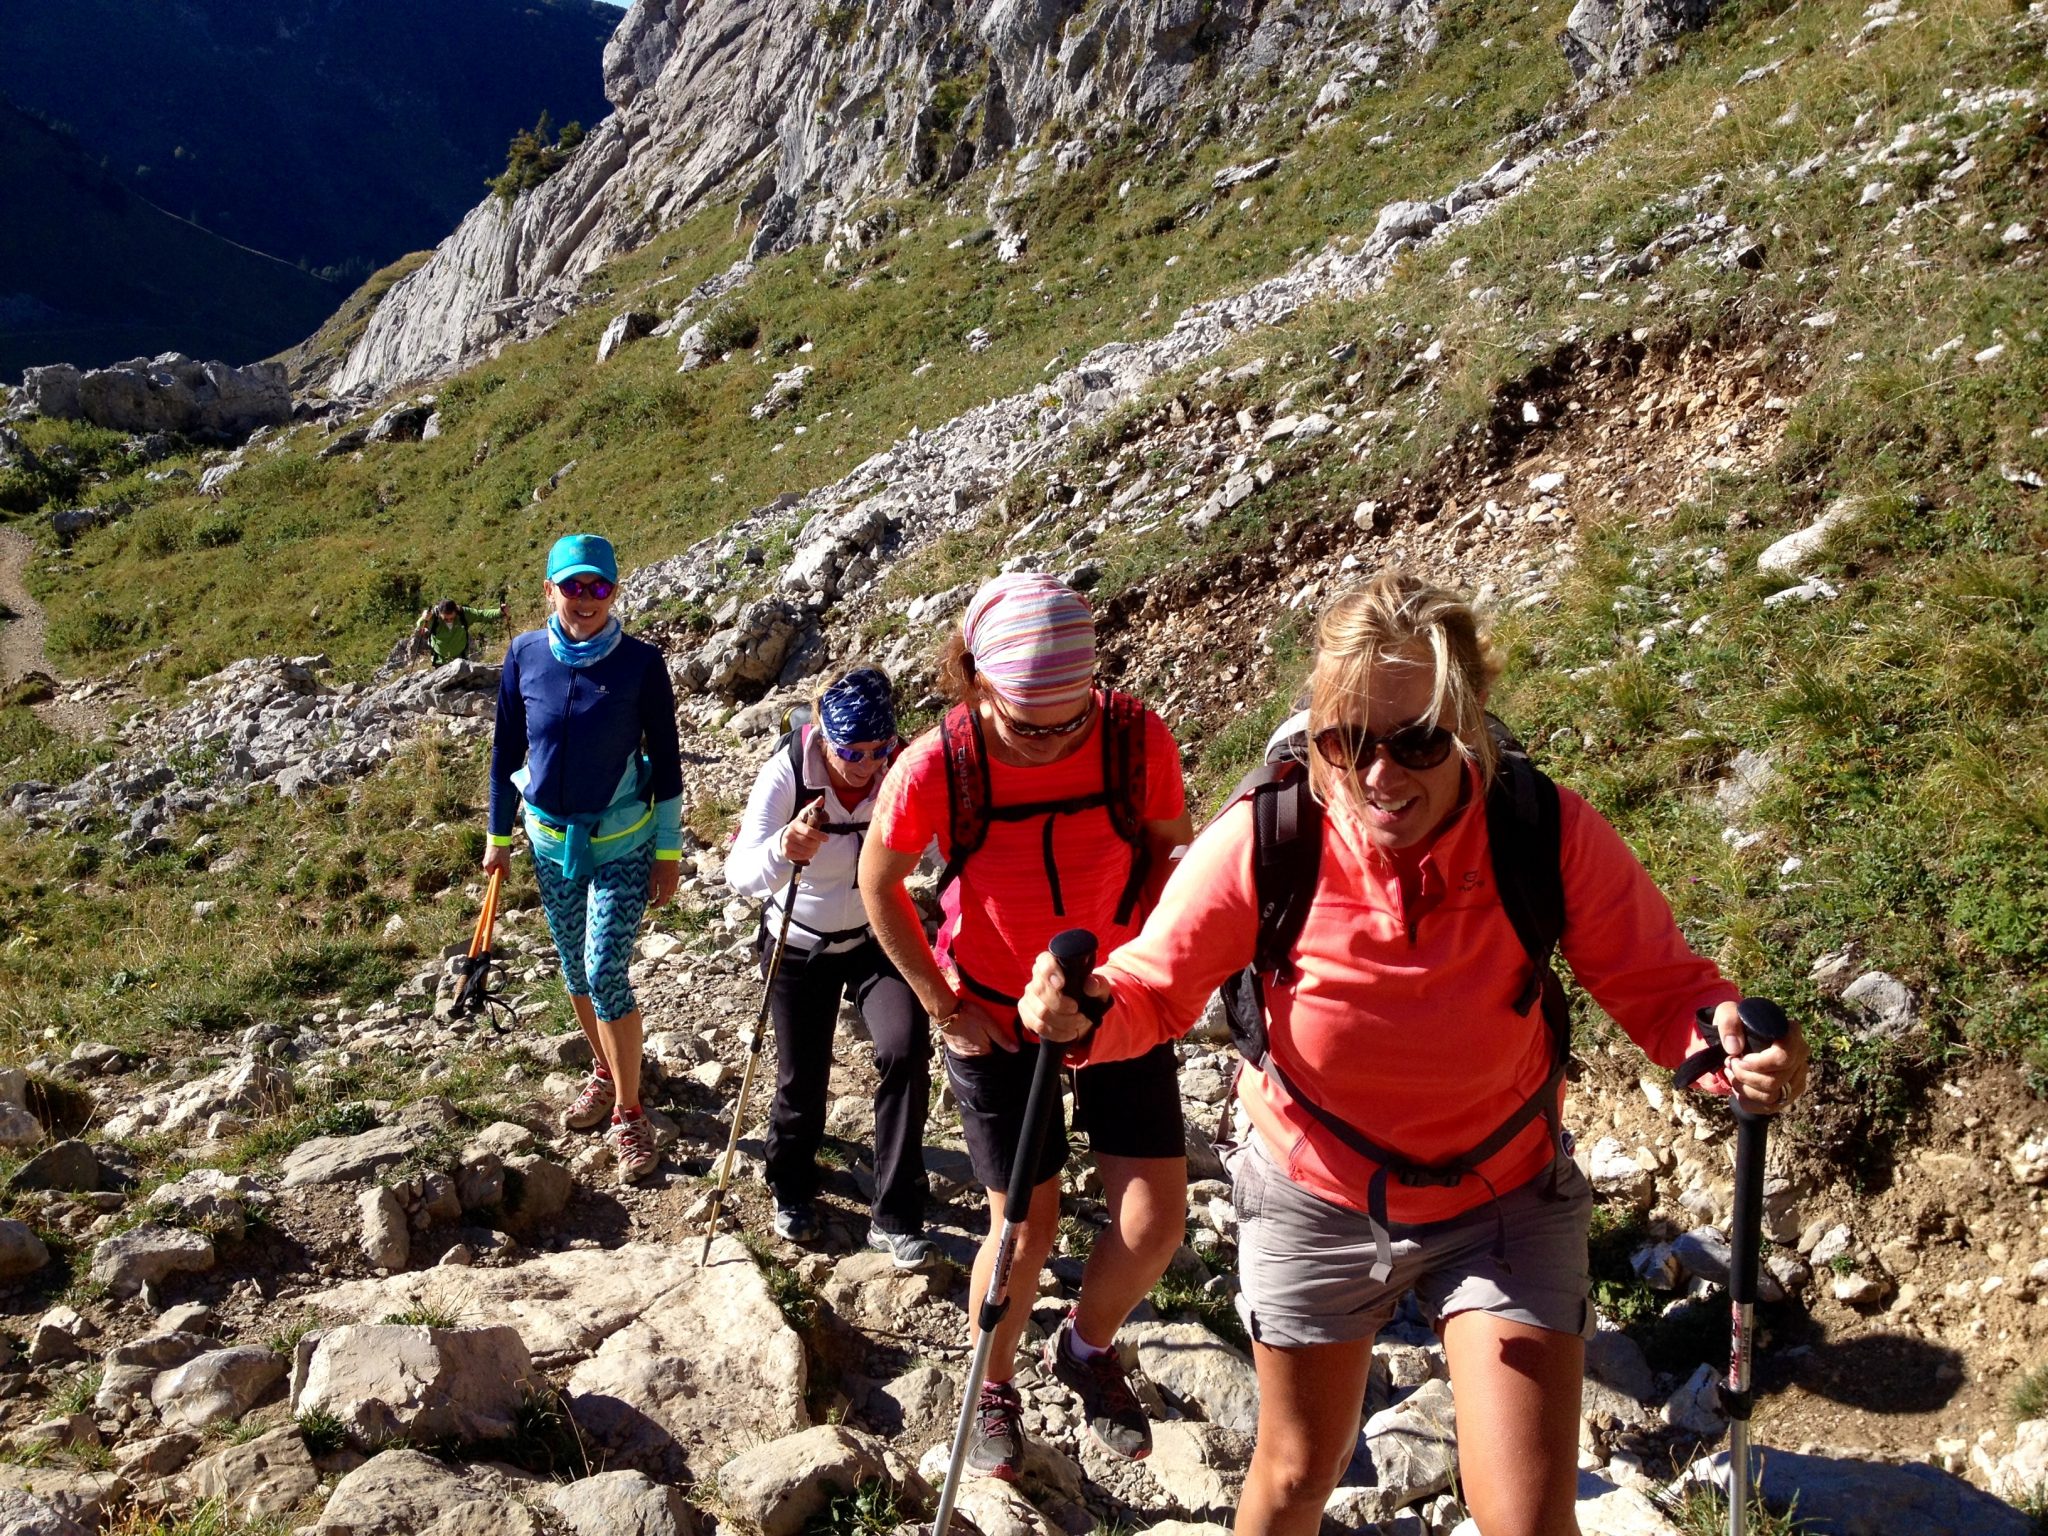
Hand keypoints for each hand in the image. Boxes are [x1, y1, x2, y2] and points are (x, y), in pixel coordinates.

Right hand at [481, 842, 511, 876]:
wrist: (498, 838)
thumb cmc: (501, 851)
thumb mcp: (505, 862)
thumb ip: (506, 872)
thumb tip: (507, 878)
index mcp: (487, 867)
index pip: (492, 877)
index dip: (498, 877)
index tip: (505, 873)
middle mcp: (485, 864)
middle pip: (493, 871)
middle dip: (500, 870)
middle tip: (506, 865)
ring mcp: (486, 859)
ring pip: (494, 866)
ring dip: (500, 865)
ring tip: (504, 859)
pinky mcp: (488, 855)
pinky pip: (494, 862)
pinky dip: (498, 861)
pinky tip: (502, 856)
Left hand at [648, 858, 680, 907]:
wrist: (668, 857)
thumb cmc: (658, 867)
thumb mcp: (652, 878)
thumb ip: (652, 890)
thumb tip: (651, 899)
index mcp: (664, 888)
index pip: (661, 902)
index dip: (656, 906)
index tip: (651, 906)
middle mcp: (671, 888)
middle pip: (667, 900)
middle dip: (661, 903)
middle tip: (654, 903)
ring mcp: (675, 883)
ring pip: (671, 895)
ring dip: (665, 898)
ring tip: (659, 896)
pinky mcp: (677, 879)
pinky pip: (673, 889)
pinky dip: (668, 892)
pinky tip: (664, 889)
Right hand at [779, 808, 828, 865]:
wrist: (783, 837)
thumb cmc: (799, 826)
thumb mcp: (804, 816)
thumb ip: (813, 807)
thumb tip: (821, 798)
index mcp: (795, 824)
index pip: (808, 831)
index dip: (819, 835)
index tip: (827, 838)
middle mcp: (789, 834)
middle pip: (809, 843)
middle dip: (817, 844)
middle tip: (819, 843)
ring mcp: (787, 844)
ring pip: (806, 851)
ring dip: (814, 850)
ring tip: (814, 848)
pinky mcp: (787, 853)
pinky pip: (802, 857)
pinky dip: (808, 856)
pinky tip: (808, 852)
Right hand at [935, 996, 1008, 1057]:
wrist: (947, 1009)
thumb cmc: (970, 1014)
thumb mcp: (990, 1023)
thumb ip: (1002, 1038)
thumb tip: (1016, 1050)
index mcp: (982, 1050)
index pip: (995, 1053)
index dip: (997, 1044)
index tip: (995, 1034)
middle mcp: (971, 1055)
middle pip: (984, 1052)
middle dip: (987, 1044)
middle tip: (984, 1030)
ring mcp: (961, 1051)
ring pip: (974, 1051)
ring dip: (976, 1043)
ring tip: (976, 1030)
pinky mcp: (953, 1047)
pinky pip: (964, 1048)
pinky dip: (967, 1043)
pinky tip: (967, 1032)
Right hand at [1018, 947, 1107, 1044]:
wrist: (1081, 1012)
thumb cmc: (1088, 994)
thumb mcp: (1099, 989)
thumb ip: (1098, 985)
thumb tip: (1090, 984)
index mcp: (1052, 963)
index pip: (1044, 961)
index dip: (1050, 971)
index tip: (1062, 984)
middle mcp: (1037, 978)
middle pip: (1041, 991)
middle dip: (1062, 1005)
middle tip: (1078, 1011)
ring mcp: (1029, 996)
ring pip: (1041, 1012)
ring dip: (1063, 1021)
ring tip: (1079, 1023)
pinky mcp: (1026, 1013)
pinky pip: (1037, 1025)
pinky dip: (1056, 1033)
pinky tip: (1069, 1033)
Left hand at [1693, 999, 1809, 1114]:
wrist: (1741, 1036)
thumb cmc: (1738, 1023)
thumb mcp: (1727, 1013)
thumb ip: (1728, 1023)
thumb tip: (1734, 1049)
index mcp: (1791, 1033)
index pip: (1783, 1056)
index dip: (1759, 1063)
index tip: (1740, 1058)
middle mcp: (1800, 1055)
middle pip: (1775, 1080)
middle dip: (1745, 1076)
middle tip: (1730, 1064)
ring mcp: (1798, 1075)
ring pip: (1772, 1096)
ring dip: (1745, 1088)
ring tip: (1732, 1074)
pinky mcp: (1791, 1092)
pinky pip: (1771, 1107)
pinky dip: (1749, 1101)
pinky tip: (1740, 1088)